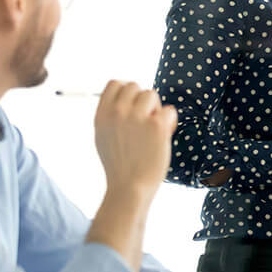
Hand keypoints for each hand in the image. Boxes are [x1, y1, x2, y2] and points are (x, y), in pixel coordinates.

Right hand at [93, 81, 177, 196]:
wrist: (130, 187)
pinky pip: (169, 110)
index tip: (133, 106)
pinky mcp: (156, 125)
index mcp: (102, 114)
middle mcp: (117, 112)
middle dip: (142, 101)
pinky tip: (164, 135)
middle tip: (144, 122)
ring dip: (156, 109)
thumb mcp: (103, 136)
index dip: (126, 92)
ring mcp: (137, 117)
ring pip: (152, 94)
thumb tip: (126, 98)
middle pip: (135, 87)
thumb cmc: (120, 165)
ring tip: (152, 130)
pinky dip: (170, 121)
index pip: (115, 84)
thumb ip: (112, 115)